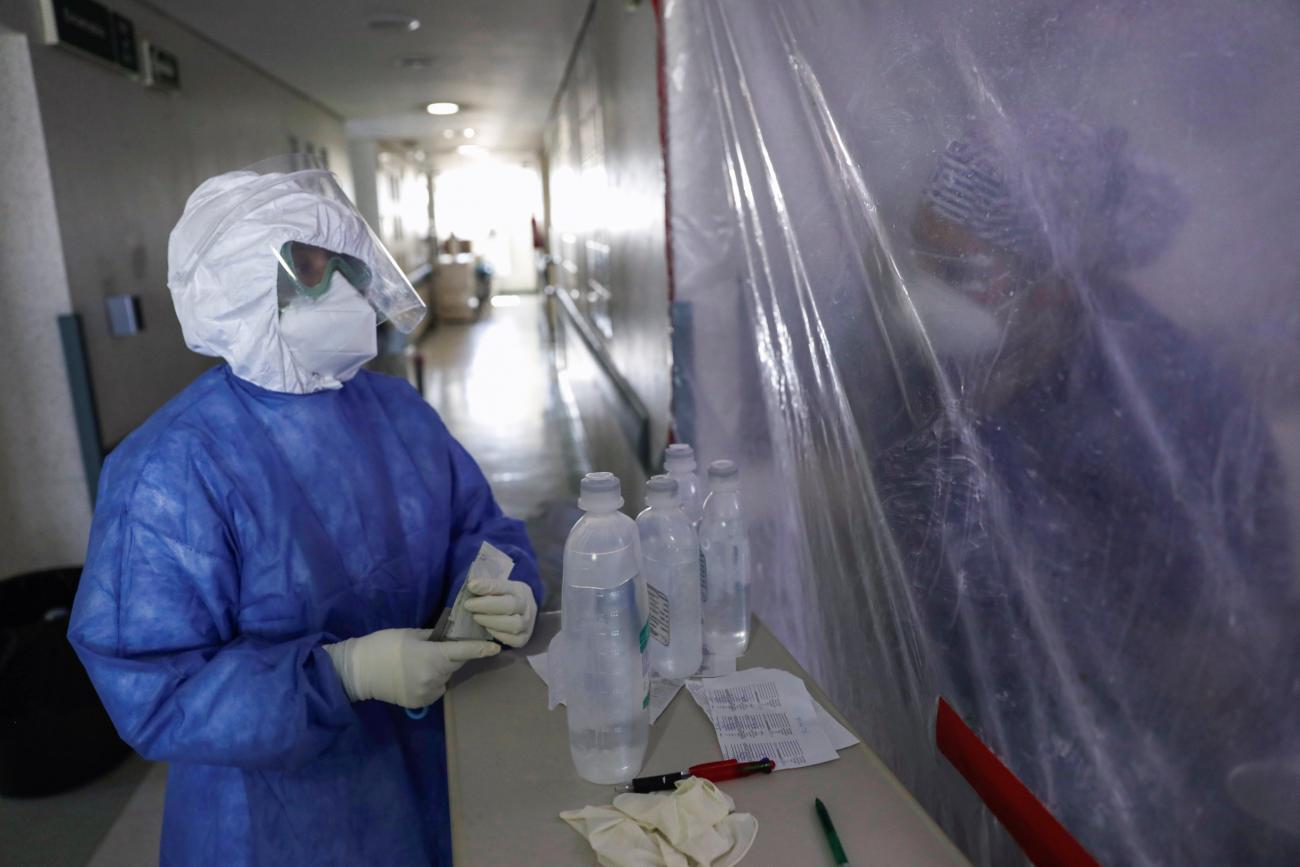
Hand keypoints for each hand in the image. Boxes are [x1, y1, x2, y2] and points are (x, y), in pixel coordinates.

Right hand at [323, 628, 498, 707]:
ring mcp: (427, 693)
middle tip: (435, 649)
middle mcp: (434, 677)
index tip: (497, 648)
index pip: (464, 651)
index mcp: (433, 656)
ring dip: (440, 670)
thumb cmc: (383, 645)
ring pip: (445, 678)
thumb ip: (434, 638)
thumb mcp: (411, 635)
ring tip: (418, 664)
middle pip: (454, 665)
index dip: (481, 649)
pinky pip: (434, 689)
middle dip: (451, 656)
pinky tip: (414, 676)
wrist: (358, 671)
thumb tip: (448, 638)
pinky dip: (430, 682)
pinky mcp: (420, 703)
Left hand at [463, 578, 537, 647]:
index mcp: (518, 589)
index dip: (486, 586)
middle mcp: (527, 605)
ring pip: (515, 624)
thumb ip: (485, 587)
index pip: (502, 586)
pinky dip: (500, 635)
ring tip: (477, 618)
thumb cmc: (502, 598)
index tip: (471, 586)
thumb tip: (472, 585)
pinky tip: (488, 630)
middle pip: (511, 605)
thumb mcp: (495, 588)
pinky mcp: (525, 637)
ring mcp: (528, 623)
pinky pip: (515, 640)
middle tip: (468, 605)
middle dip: (487, 606)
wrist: (518, 611)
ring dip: (492, 622)